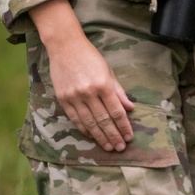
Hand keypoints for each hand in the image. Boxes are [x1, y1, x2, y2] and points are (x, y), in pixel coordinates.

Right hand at [30, 0, 134, 151]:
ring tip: (109, 147)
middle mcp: (89, 92)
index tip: (129, 137)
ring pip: (89, 123)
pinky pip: (75, 119)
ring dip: (100, 137)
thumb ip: (119, 91)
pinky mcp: (63, 99)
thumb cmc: (89, 57)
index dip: (124, 126)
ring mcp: (74, 97)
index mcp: (103, 84)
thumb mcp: (108, 71)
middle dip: (114, 136)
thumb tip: (130, 108)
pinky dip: (84, 130)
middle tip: (120, 148)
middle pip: (104, 120)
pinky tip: (92, 137)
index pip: (116, 111)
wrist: (65, 46)